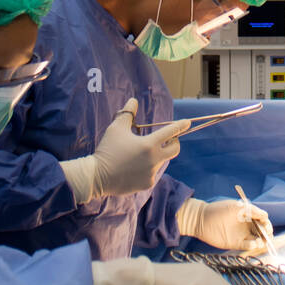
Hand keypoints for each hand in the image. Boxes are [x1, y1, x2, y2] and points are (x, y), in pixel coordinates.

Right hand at [61, 99, 189, 202]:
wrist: (97, 176)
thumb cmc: (107, 149)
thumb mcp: (116, 128)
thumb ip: (128, 113)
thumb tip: (133, 101)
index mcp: (149, 144)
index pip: (170, 132)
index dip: (180, 125)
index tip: (187, 123)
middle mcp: (154, 159)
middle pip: (175, 149)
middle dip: (174, 142)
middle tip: (167, 139)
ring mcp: (152, 173)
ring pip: (162, 161)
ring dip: (156, 155)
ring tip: (139, 154)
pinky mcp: (147, 184)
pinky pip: (152, 173)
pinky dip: (147, 168)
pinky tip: (134, 167)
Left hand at [176, 196, 273, 251]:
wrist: (202, 220)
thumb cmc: (219, 209)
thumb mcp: (237, 206)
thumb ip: (252, 210)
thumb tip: (265, 215)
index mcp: (247, 216)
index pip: (262, 221)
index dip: (266, 224)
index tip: (267, 226)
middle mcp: (246, 226)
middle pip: (261, 232)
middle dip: (267, 234)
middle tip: (267, 236)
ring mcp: (241, 235)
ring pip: (256, 240)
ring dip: (261, 241)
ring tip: (262, 241)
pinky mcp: (235, 243)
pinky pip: (247, 246)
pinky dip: (252, 246)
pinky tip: (253, 243)